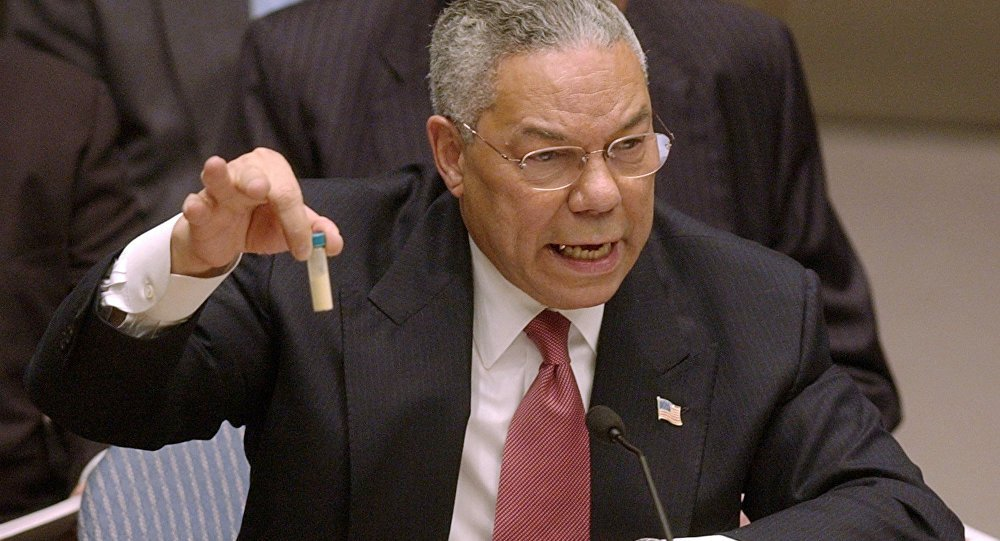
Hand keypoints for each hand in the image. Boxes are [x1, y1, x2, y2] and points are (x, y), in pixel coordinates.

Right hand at [171, 148, 342, 275]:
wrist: (227, 240)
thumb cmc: (261, 223)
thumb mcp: (291, 228)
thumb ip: (315, 232)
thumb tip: (333, 244)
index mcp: (274, 170)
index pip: (287, 193)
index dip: (296, 223)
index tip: (303, 251)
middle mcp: (246, 171)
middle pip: (255, 176)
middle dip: (257, 181)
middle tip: (262, 190)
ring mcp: (219, 188)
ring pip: (219, 179)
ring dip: (219, 175)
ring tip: (215, 166)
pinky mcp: (200, 208)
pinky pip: (195, 204)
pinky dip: (195, 206)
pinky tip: (196, 207)